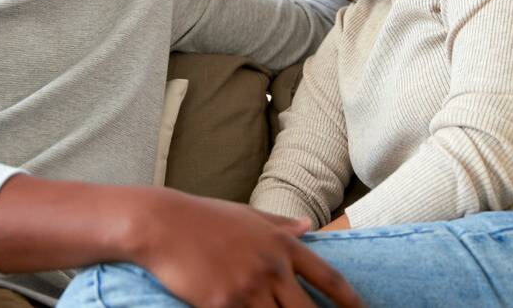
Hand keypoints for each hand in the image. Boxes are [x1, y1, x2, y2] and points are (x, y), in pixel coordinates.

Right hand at [124, 188, 362, 307]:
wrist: (162, 223)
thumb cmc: (203, 217)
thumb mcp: (247, 215)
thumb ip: (281, 225)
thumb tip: (309, 227)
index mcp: (281, 243)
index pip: (328, 277)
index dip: (350, 300)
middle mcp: (271, 266)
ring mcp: (248, 288)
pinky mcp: (222, 305)